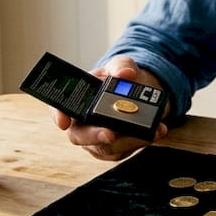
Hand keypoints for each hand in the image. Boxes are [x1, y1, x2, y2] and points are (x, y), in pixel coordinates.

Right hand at [51, 56, 167, 161]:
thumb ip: (121, 66)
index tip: (63, 122)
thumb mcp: (121, 65)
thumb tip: (125, 74)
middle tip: (110, 133)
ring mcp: (97, 139)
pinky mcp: (116, 149)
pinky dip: (143, 140)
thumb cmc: (121, 79)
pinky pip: (126, 150)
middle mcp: (82, 123)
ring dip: (129, 139)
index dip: (58, 116)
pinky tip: (157, 130)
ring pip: (107, 147)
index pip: (58, 109)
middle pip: (80, 136)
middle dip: (95, 135)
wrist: (141, 93)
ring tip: (150, 128)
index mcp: (77, 100)